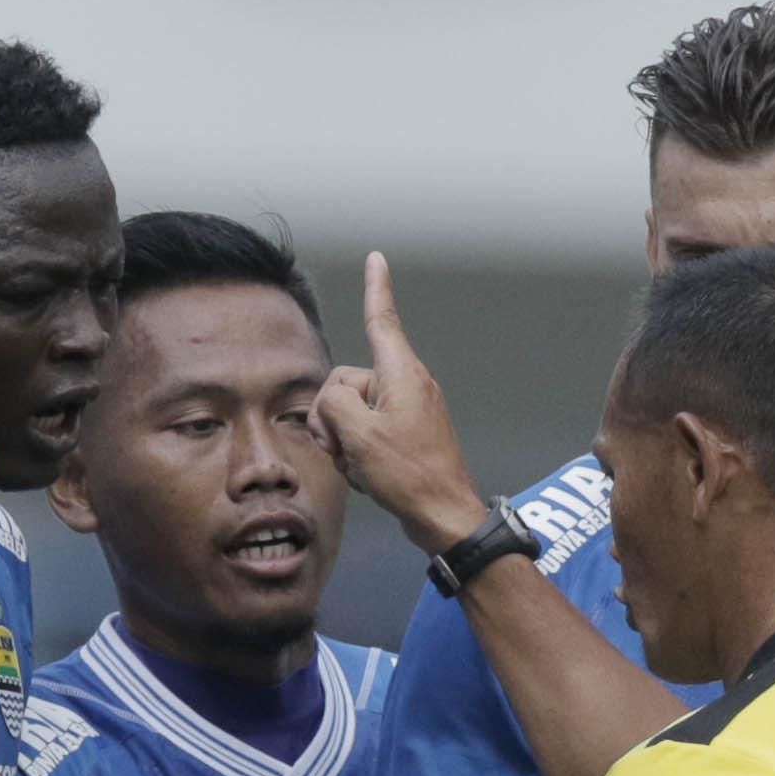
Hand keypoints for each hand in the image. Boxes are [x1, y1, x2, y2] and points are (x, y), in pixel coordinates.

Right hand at [308, 252, 492, 553]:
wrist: (444, 517)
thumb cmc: (409, 475)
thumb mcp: (358, 436)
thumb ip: (333, 403)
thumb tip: (331, 399)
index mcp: (402, 374)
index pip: (382, 320)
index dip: (376, 288)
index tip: (376, 259)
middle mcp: (409, 385)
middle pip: (348, 381)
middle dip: (333, 415)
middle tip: (342, 448)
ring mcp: (410, 411)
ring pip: (354, 411)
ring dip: (345, 441)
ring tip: (362, 467)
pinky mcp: (408, 435)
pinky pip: (368, 433)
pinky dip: (360, 454)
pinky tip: (370, 477)